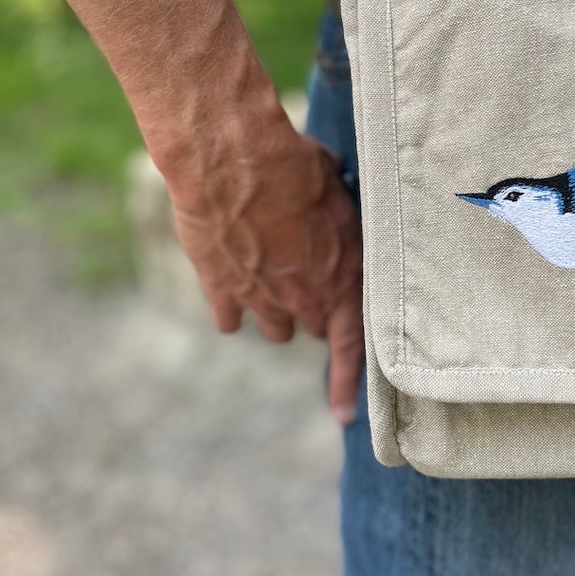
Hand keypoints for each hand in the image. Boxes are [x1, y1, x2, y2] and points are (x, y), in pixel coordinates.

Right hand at [169, 124, 363, 422]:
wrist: (234, 160)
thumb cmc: (295, 167)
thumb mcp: (337, 190)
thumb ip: (338, 222)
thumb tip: (337, 208)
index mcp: (344, 277)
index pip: (353, 346)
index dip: (349, 383)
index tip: (344, 415)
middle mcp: (305, 298)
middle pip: (314, 328)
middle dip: (314, 311)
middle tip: (307, 276)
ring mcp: (260, 298)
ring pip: (275, 329)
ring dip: (275, 312)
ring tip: (270, 274)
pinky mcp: (220, 289)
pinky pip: (229, 318)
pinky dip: (232, 306)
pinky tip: (232, 281)